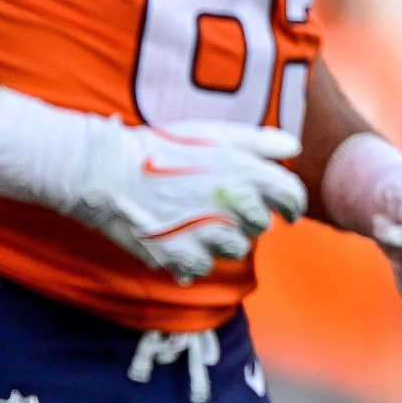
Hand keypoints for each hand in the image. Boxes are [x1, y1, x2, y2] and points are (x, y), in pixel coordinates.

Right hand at [65, 121, 305, 281]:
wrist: (108, 173)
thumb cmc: (162, 149)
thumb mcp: (212, 134)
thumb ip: (256, 141)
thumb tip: (293, 146)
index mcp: (245, 172)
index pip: (291, 196)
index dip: (293, 205)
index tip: (289, 212)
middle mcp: (233, 205)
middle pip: (262, 227)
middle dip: (248, 220)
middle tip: (221, 208)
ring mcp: (208, 234)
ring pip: (236, 250)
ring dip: (222, 240)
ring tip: (195, 221)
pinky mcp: (182, 257)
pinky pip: (203, 268)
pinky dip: (194, 258)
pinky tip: (178, 240)